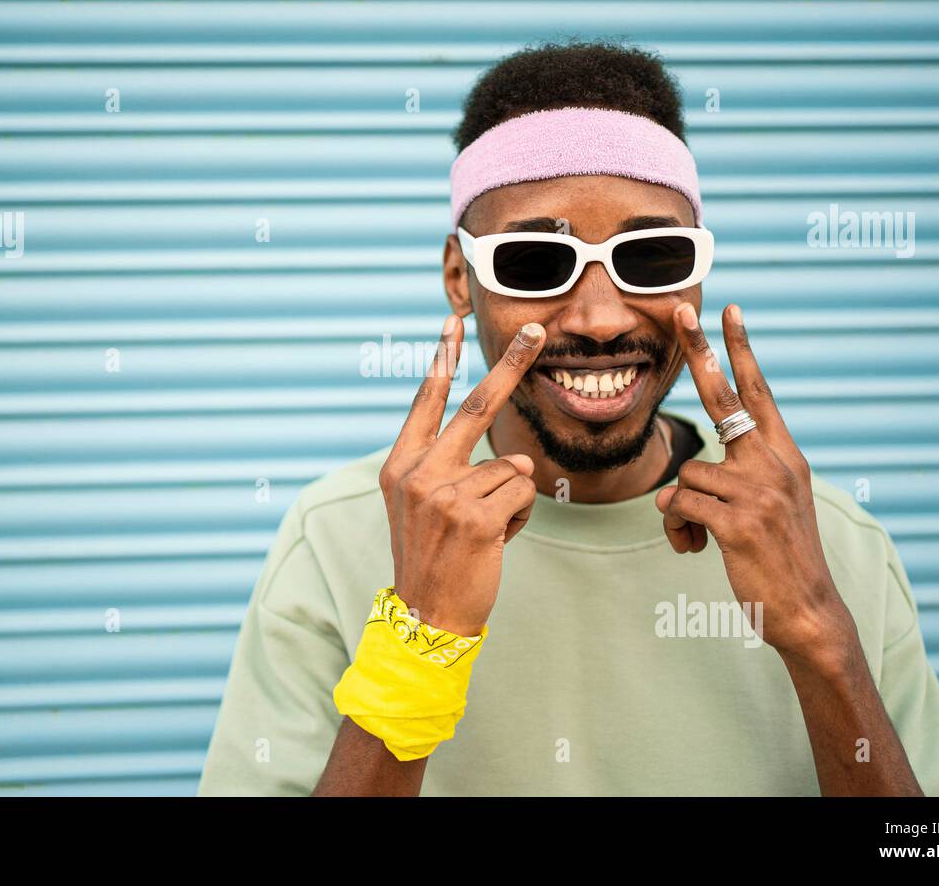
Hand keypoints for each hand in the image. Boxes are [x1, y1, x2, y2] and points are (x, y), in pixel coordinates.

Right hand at [378, 315, 544, 635]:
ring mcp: (445, 493)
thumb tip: (513, 454)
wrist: (425, 615)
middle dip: (513, 363)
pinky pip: (522, 492)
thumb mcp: (424, 507)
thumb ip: (455, 470)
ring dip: (512, 499)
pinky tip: (495, 540)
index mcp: (400, 465)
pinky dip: (519, 516)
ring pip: (512, 466)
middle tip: (538, 329)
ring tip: (485, 531)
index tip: (452, 322)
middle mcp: (418, 472)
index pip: (425, 402)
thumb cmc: (434, 557)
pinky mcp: (475, 516)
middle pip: (478, 405)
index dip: (441, 359)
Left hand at [654, 302, 854, 664]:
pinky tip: (697, 550)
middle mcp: (774, 465)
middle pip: (724, 400)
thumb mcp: (771, 507)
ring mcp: (758, 492)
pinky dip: (678, 530)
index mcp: (785, 457)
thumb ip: (734, 482)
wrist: (808, 611)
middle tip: (681, 312)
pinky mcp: (737, 522)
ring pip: (686, 476)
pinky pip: (679, 507)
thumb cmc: (781, 560)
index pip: (759, 392)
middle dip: (700, 354)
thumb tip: (674, 490)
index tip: (731, 311)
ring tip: (703, 538)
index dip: (741, 351)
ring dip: (682, 512)